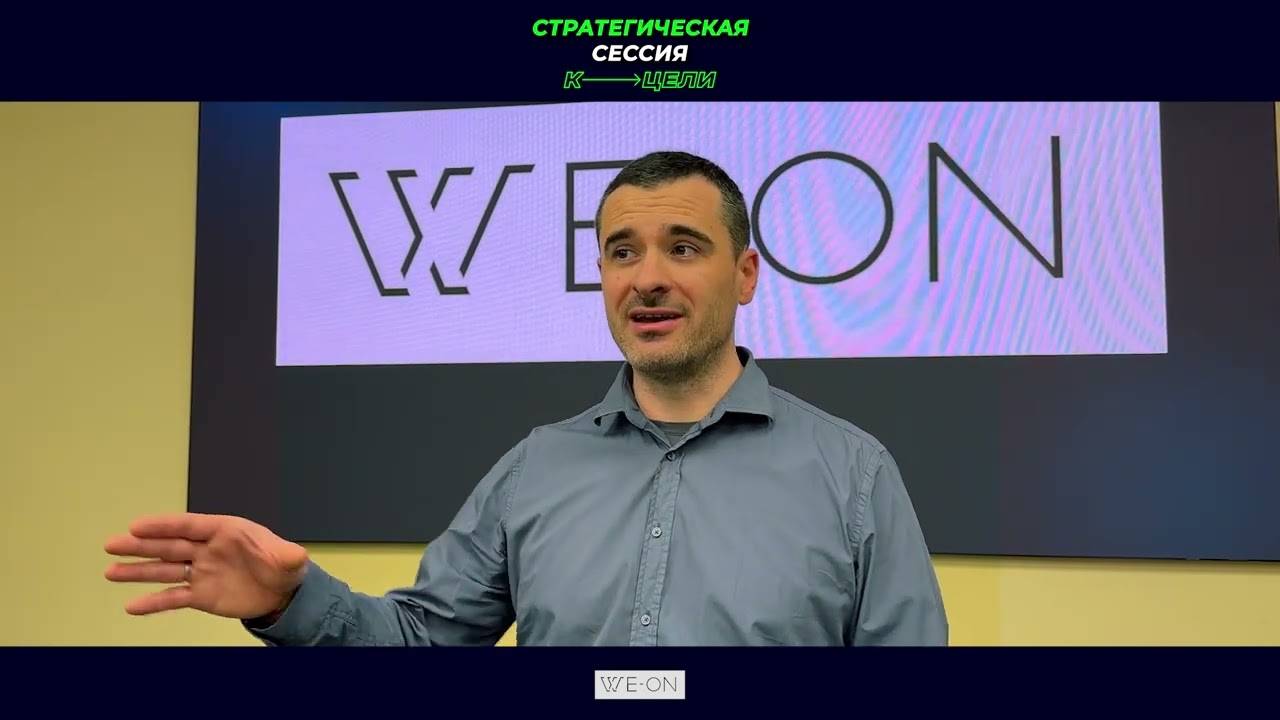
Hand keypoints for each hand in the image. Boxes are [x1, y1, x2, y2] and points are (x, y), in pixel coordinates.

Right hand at [104, 513, 307, 618]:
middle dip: (141, 545)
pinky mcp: (200, 594)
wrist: (282, 593)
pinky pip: (173, 598)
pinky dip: (153, 603)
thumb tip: (295, 556)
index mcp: (225, 531)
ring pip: (165, 570)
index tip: (137, 525)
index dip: (164, 525)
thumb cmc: (282, 566)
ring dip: (139, 571)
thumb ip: (288, 556)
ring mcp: (201, 571)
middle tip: (112, 544)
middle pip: (169, 545)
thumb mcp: (290, 559)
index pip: (190, 525)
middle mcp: (207, 549)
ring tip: (111, 571)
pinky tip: (132, 605)